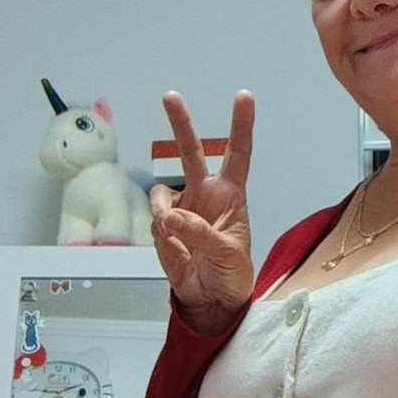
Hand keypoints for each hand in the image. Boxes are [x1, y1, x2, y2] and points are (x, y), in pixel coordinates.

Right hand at [148, 90, 254, 334]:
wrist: (211, 301)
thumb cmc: (231, 274)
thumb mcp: (227, 255)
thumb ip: (199, 233)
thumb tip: (171, 216)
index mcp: (230, 196)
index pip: (237, 154)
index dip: (241, 125)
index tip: (243, 97)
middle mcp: (204, 195)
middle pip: (190, 153)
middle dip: (181, 124)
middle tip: (171, 96)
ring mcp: (182, 210)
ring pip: (161, 194)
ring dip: (165, 213)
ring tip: (179, 239)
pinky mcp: (163, 228)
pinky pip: (154, 223)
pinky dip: (161, 238)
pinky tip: (176, 253)